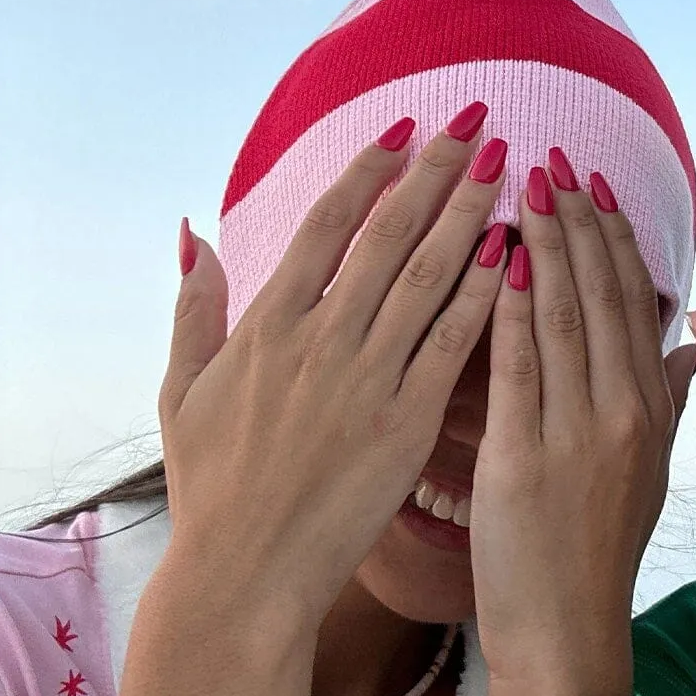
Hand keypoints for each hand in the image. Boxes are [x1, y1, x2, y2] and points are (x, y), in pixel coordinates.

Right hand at [157, 112, 508, 647]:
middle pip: (391, 234)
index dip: (374, 168)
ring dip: (470, 215)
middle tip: (480, 122)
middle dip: (438, 172)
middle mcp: (321, 339)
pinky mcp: (407, 422)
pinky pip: (453, 344)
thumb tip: (194, 232)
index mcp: (268, 323)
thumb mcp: (181, 389)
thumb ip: (194, 307)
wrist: (245, 572)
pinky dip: (484, 293)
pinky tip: (513, 254)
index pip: (330, 223)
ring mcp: (367, 378)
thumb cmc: (213, 485)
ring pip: (429, 276)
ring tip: (506, 167)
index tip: (409, 128)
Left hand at [467, 156, 695, 695]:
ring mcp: (580, 436)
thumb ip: (672, 399)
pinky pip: (520, 368)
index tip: (592, 185)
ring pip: (566, 318)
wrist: (569, 636)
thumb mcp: (651, 473)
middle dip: (578, 222)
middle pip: (605, 296)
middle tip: (552, 158)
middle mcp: (626, 415)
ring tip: (523, 185)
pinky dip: (510, 308)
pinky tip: (497, 258)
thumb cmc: (598, 555)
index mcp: (653, 413)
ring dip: (546, 245)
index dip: (615, 238)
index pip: (637, 304)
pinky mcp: (527, 461)